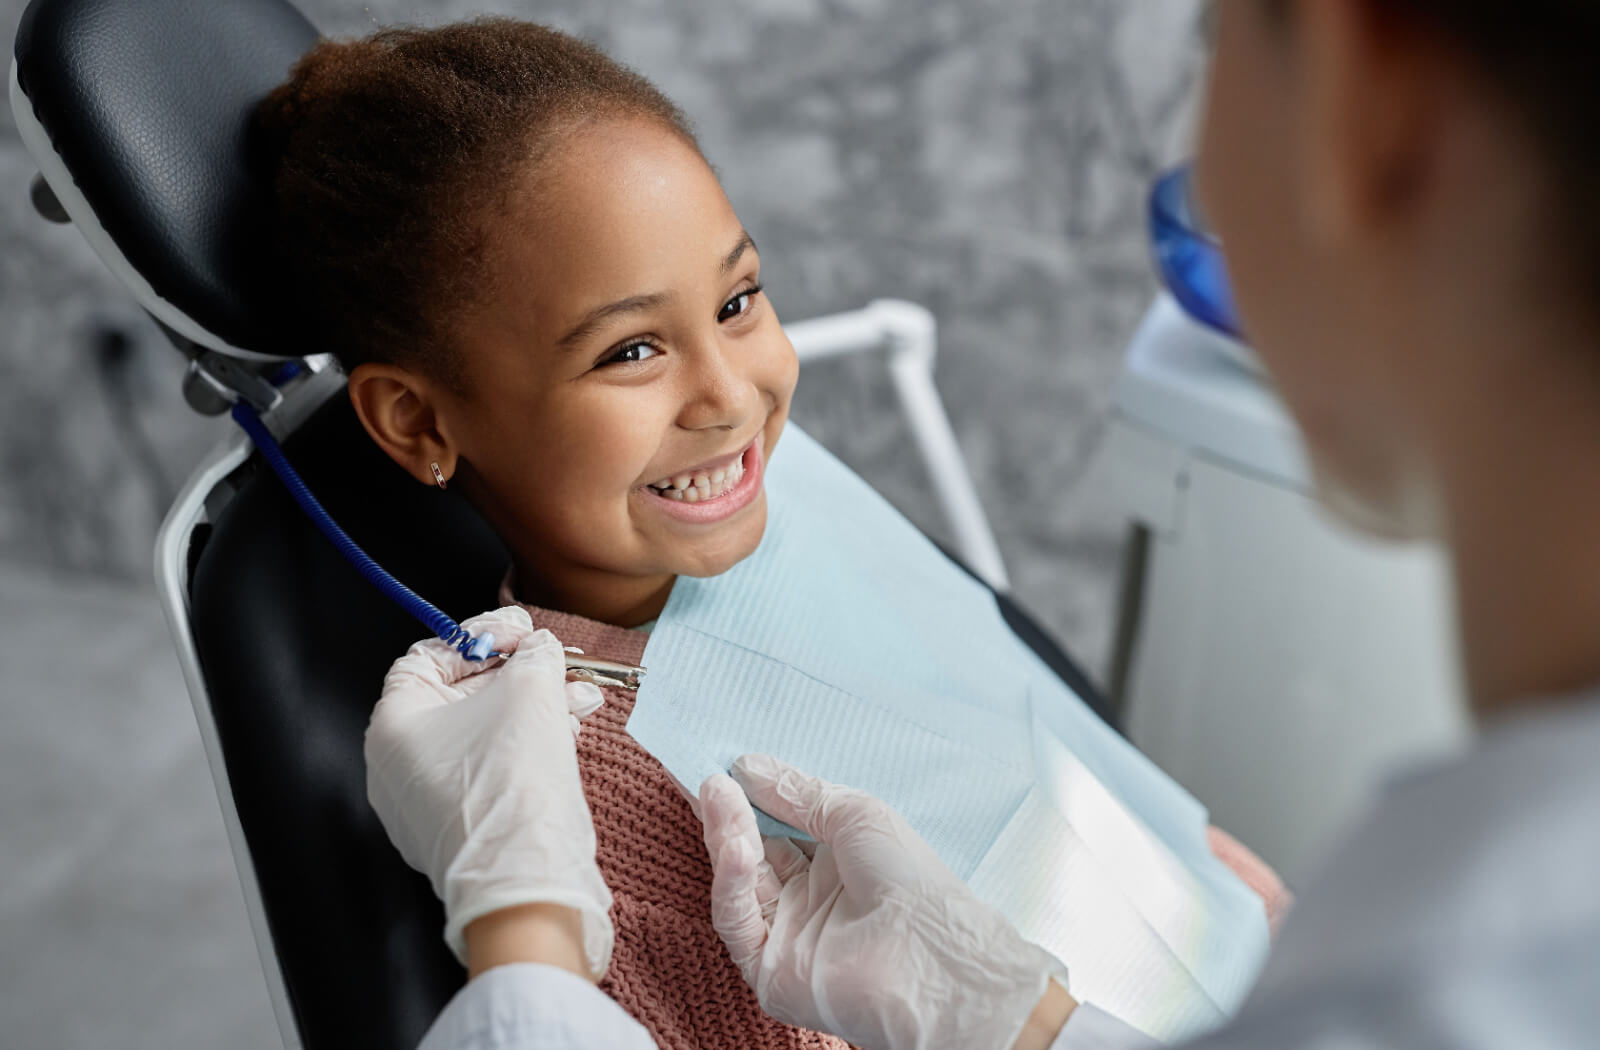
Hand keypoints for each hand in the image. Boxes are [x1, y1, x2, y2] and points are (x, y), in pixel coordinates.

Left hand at [366, 606, 611, 977]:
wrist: (526, 879)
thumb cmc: (512, 783)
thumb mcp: (529, 691)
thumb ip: (534, 656)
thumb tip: (539, 649)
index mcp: (393, 726)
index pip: (428, 657)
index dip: (479, 637)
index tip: (521, 633)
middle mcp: (398, 767)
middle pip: (461, 696)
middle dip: (518, 675)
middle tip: (555, 660)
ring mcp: (426, 804)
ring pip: (483, 735)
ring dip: (533, 709)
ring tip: (578, 696)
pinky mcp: (461, 830)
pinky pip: (491, 771)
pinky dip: (527, 746)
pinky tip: (569, 730)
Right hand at [700, 754, 1071, 1049]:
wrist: (929, 955)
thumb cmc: (909, 879)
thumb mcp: (854, 814)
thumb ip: (797, 793)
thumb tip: (746, 765)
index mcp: (833, 865)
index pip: (776, 828)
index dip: (749, 799)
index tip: (723, 766)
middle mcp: (807, 901)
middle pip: (751, 854)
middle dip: (729, 815)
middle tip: (710, 780)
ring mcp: (786, 936)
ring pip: (738, 884)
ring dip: (725, 837)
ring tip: (717, 796)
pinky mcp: (767, 970)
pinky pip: (736, 921)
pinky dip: (730, 881)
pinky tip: (736, 847)